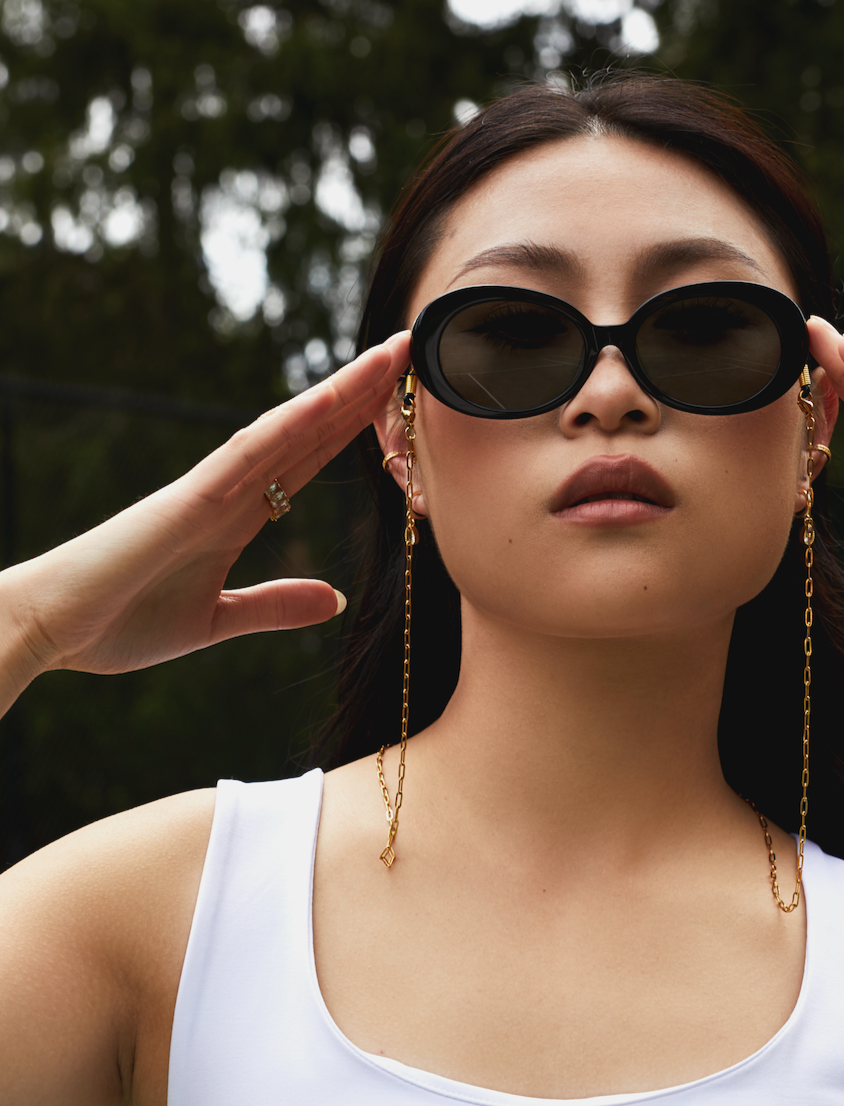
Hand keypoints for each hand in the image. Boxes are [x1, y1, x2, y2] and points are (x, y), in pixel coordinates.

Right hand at [1, 333, 410, 703]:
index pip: (309, 459)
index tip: (399, 402)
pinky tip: (332, 397)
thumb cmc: (117, 622)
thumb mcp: (218, 621)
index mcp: (237, 514)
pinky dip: (293, 424)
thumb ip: (274, 605)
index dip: (353, 428)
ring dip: (341, 390)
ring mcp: (210, 488)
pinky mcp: (187, 499)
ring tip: (391, 354)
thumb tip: (334, 599)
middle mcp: (230, 489)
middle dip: (362, 393)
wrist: (47, 631)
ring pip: (289, 427)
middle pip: (309, 431)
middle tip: (411, 351)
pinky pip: (250, 453)